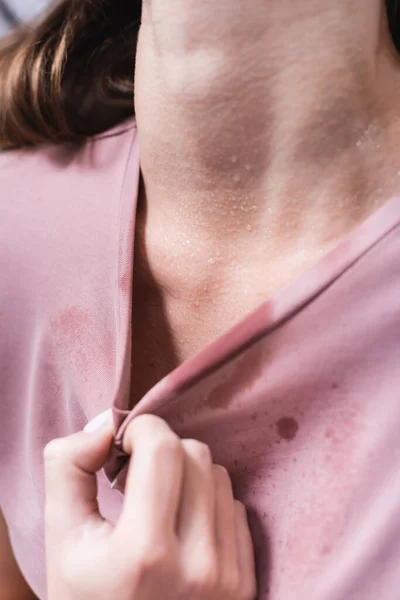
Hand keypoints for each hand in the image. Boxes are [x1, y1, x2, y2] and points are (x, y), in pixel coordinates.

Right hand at [44, 414, 256, 599]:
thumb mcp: (61, 540)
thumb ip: (67, 470)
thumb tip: (105, 427)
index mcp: (144, 553)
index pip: (163, 448)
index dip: (140, 430)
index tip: (122, 449)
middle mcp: (196, 567)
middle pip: (195, 454)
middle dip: (161, 452)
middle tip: (135, 480)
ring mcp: (227, 579)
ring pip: (218, 476)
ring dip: (186, 476)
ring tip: (158, 506)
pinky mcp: (246, 585)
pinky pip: (235, 508)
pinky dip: (207, 505)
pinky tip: (181, 530)